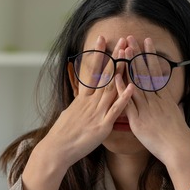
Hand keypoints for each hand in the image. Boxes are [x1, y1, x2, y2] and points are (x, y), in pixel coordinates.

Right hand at [39, 35, 133, 169]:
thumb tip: (81, 98)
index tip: (102, 39)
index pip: (91, 71)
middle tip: (121, 40)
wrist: (57, 149)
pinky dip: (124, 98)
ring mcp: (97, 112)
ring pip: (111, 87)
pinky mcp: (102, 125)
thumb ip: (79, 104)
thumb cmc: (63, 134)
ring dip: (121, 71)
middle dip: (114, 56)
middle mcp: (90, 102)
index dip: (97, 54)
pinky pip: (115, 110)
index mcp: (83, 98)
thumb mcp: (70, 113)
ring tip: (129, 55)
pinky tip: (132, 86)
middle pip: (104, 75)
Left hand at [117, 36, 189, 189]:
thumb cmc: (178, 136)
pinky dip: (122, 90)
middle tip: (131, 38)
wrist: (179, 149)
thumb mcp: (176, 115)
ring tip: (123, 50)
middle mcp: (155, 100)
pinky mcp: (138, 120)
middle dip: (137, 54)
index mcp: (164, 97)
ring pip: (136, 83)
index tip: (146, 42)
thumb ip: (170, 105)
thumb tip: (170, 99)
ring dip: (129, 66)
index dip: (150, 56)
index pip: (155, 71)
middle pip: (145, 73)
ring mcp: (146, 109)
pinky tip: (115, 77)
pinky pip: (128, 102)